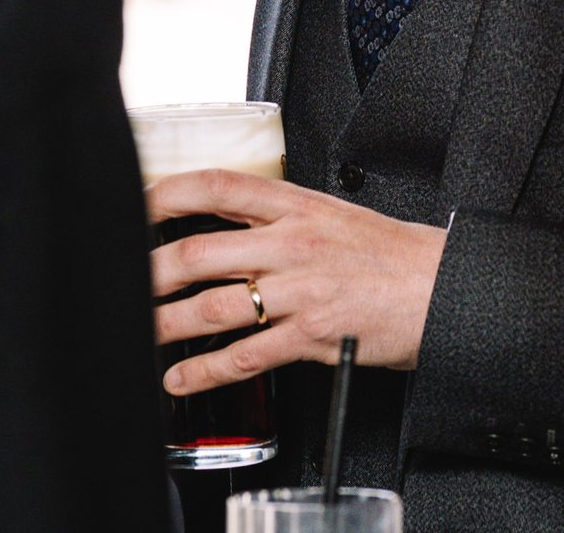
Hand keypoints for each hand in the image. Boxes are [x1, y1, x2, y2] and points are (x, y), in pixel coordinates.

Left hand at [147, 170, 447, 396]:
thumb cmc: (389, 255)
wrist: (442, 287)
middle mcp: (291, 243)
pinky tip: (181, 377)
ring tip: (138, 334)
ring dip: (165, 324)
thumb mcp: (332, 216)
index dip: (165, 193)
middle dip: (147, 272)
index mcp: (295, 205)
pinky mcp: (311, 334)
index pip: (215, 185)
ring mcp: (299, 290)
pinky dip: (204, 371)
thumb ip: (281, 219)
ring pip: (212, 306)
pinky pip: (244, 355)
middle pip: (197, 251)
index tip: (135, 205)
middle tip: (121, 283)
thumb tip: (227, 228)